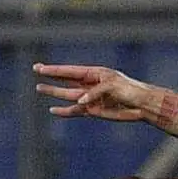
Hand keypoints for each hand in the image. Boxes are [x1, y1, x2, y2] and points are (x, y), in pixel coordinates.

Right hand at [33, 63, 153, 121]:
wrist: (141, 105)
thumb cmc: (130, 90)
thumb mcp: (112, 86)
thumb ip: (94, 92)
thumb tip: (79, 103)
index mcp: (94, 73)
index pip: (70, 71)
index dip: (55, 69)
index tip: (40, 67)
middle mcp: (90, 84)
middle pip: (66, 80)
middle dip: (51, 76)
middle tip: (36, 70)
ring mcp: (90, 98)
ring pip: (68, 95)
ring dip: (53, 92)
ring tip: (39, 88)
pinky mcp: (93, 110)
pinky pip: (75, 111)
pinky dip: (64, 111)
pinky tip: (53, 110)